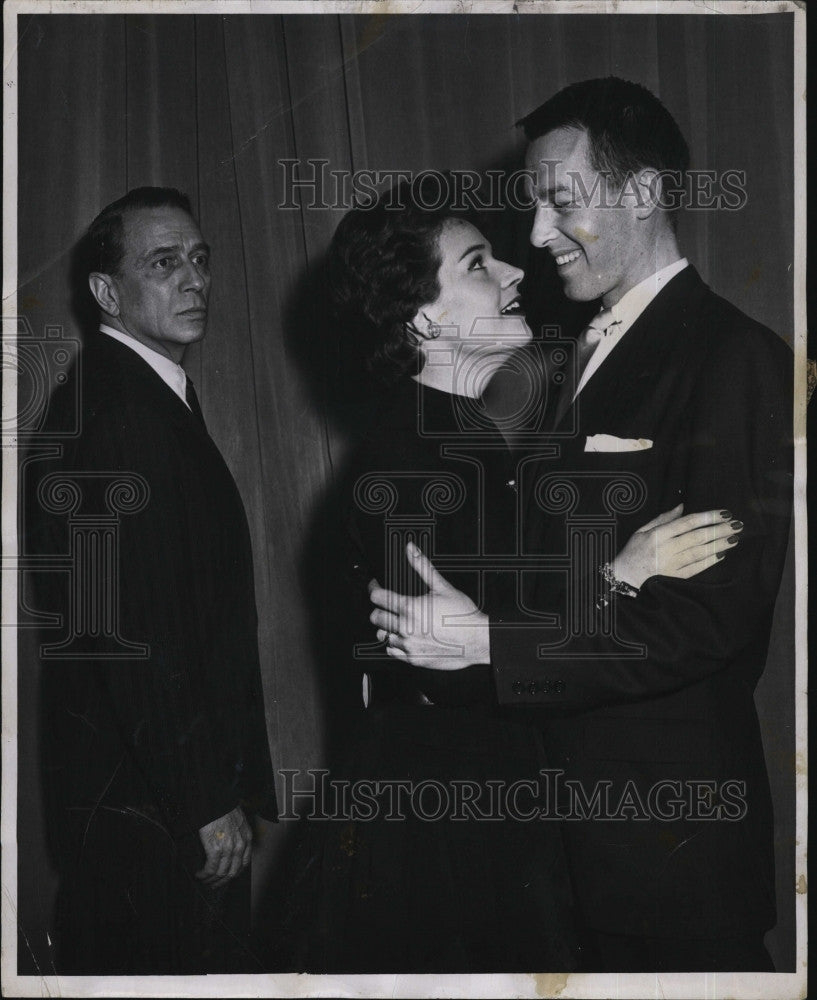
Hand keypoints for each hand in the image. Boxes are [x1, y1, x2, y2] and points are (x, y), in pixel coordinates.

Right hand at [196, 806, 251, 887]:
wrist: (215, 801)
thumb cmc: (224, 808)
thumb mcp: (239, 821)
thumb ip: (238, 835)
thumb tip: (230, 846)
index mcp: (247, 838)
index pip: (244, 864)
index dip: (234, 873)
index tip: (226, 877)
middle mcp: (240, 845)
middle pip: (232, 872)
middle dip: (222, 881)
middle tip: (213, 884)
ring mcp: (228, 848)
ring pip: (221, 873)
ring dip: (211, 880)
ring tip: (203, 880)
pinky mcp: (215, 848)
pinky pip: (210, 868)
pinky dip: (204, 874)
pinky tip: (199, 874)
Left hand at [368, 542, 490, 670]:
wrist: (477, 640)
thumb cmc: (462, 615)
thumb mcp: (442, 587)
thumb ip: (422, 566)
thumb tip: (410, 549)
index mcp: (410, 607)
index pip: (377, 598)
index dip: (373, 589)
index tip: (375, 588)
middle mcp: (406, 627)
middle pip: (376, 617)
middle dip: (379, 608)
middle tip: (387, 605)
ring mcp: (408, 645)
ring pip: (382, 635)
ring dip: (387, 627)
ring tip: (397, 622)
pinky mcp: (413, 659)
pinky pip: (392, 651)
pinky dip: (394, 644)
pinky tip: (404, 637)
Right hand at [614, 504, 741, 589]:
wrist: (624, 578)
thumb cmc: (633, 552)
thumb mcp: (642, 531)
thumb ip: (662, 519)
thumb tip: (681, 507)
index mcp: (658, 535)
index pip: (688, 523)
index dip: (708, 517)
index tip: (724, 513)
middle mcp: (666, 549)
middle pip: (698, 537)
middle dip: (719, 530)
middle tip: (737, 524)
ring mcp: (671, 565)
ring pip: (699, 552)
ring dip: (719, 544)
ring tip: (734, 538)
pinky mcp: (675, 578)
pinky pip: (696, 568)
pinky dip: (709, 561)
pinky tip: (721, 554)